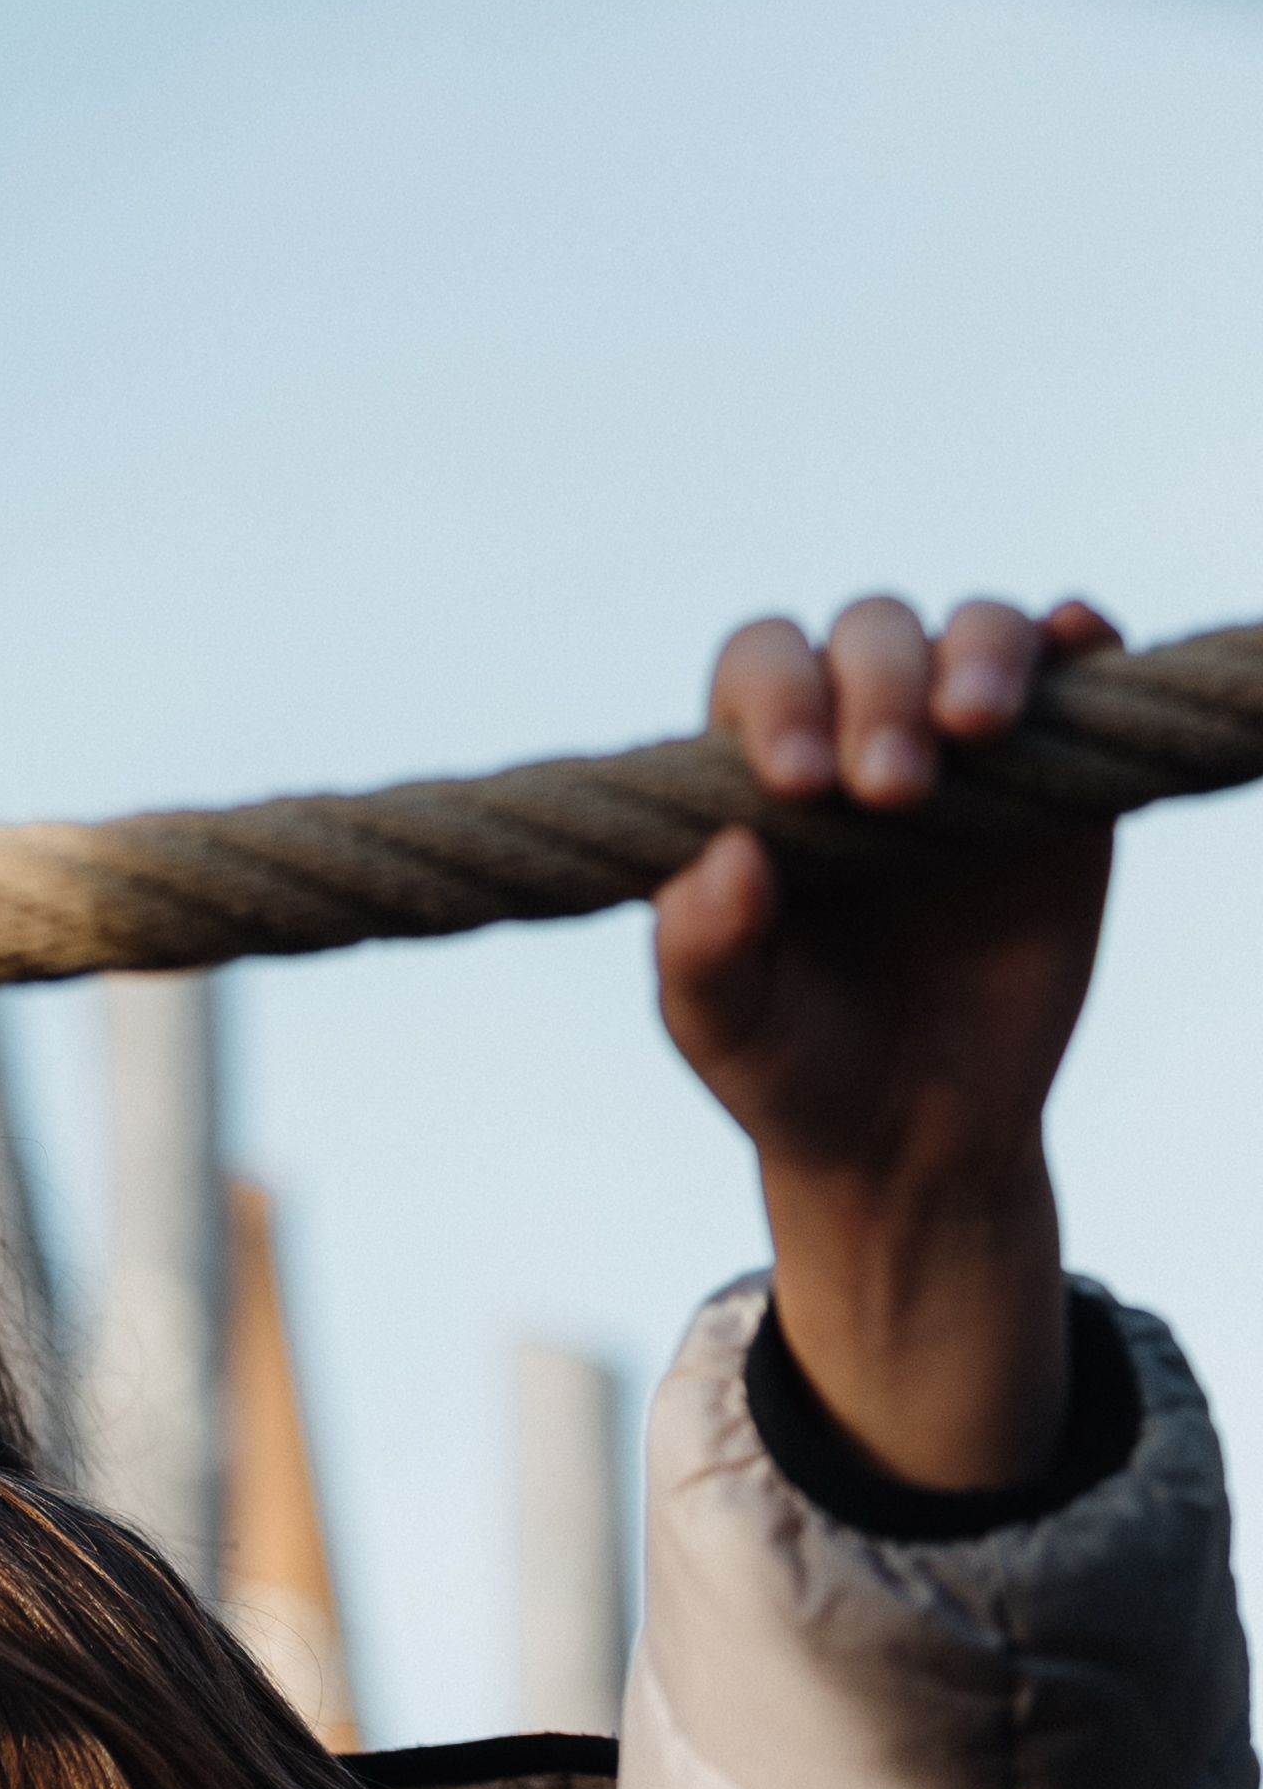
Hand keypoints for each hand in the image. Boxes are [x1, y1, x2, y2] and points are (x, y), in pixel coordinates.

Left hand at [657, 592, 1114, 1495]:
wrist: (916, 1155)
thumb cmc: (797, 1081)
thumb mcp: (730, 1043)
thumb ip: (704, 966)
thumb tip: (709, 869)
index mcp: (760, 776)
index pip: (752, 679)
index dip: (769, 702)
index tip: (785, 783)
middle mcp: (861, 737)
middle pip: (866, 635)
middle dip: (875, 686)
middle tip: (883, 783)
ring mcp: (971, 743)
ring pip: (978, 632)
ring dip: (980, 658)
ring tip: (972, 745)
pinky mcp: (1065, 774)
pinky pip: (1083, 667)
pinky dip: (1084, 645)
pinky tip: (1079, 664)